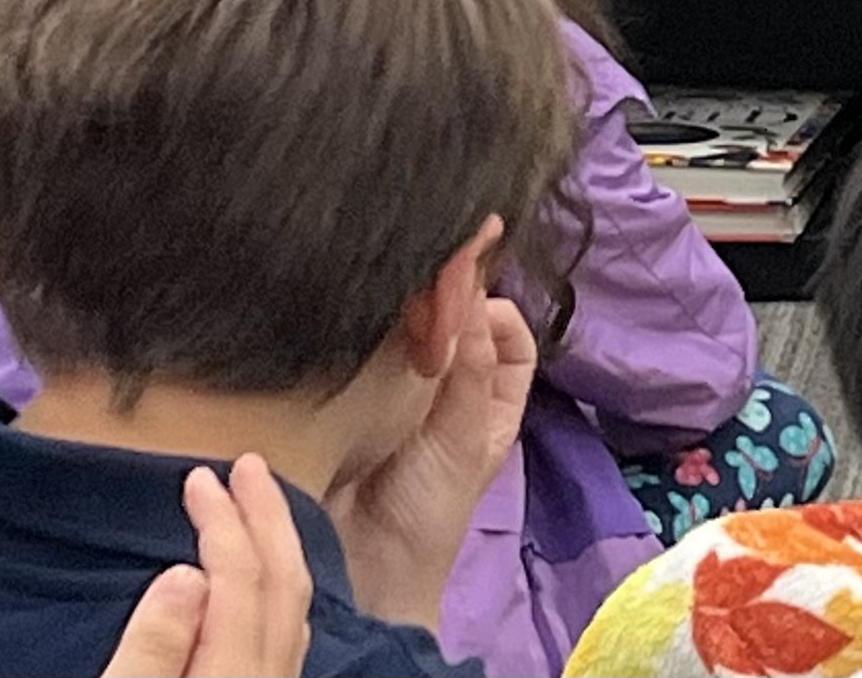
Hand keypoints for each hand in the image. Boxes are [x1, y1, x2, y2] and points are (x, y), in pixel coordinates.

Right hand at [102, 457, 311, 677]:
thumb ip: (152, 651)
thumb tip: (185, 575)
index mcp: (231, 676)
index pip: (241, 579)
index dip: (223, 521)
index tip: (200, 478)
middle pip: (283, 583)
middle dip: (266, 517)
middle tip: (250, 466)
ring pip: (293, 607)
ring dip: (278, 546)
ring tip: (260, 506)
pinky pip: (287, 632)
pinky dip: (277, 587)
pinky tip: (264, 585)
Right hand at [326, 294, 537, 632]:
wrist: (360, 570)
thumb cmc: (426, 514)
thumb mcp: (463, 438)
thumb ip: (471, 370)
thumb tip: (472, 292)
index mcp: (492, 401)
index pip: (510, 337)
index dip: (496, 313)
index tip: (469, 303)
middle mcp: (450, 392)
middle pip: (457, 326)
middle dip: (443, 301)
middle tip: (420, 291)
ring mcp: (399, 393)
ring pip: (409, 334)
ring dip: (400, 315)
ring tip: (385, 305)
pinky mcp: (352, 397)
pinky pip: (362, 353)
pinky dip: (360, 334)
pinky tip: (350, 326)